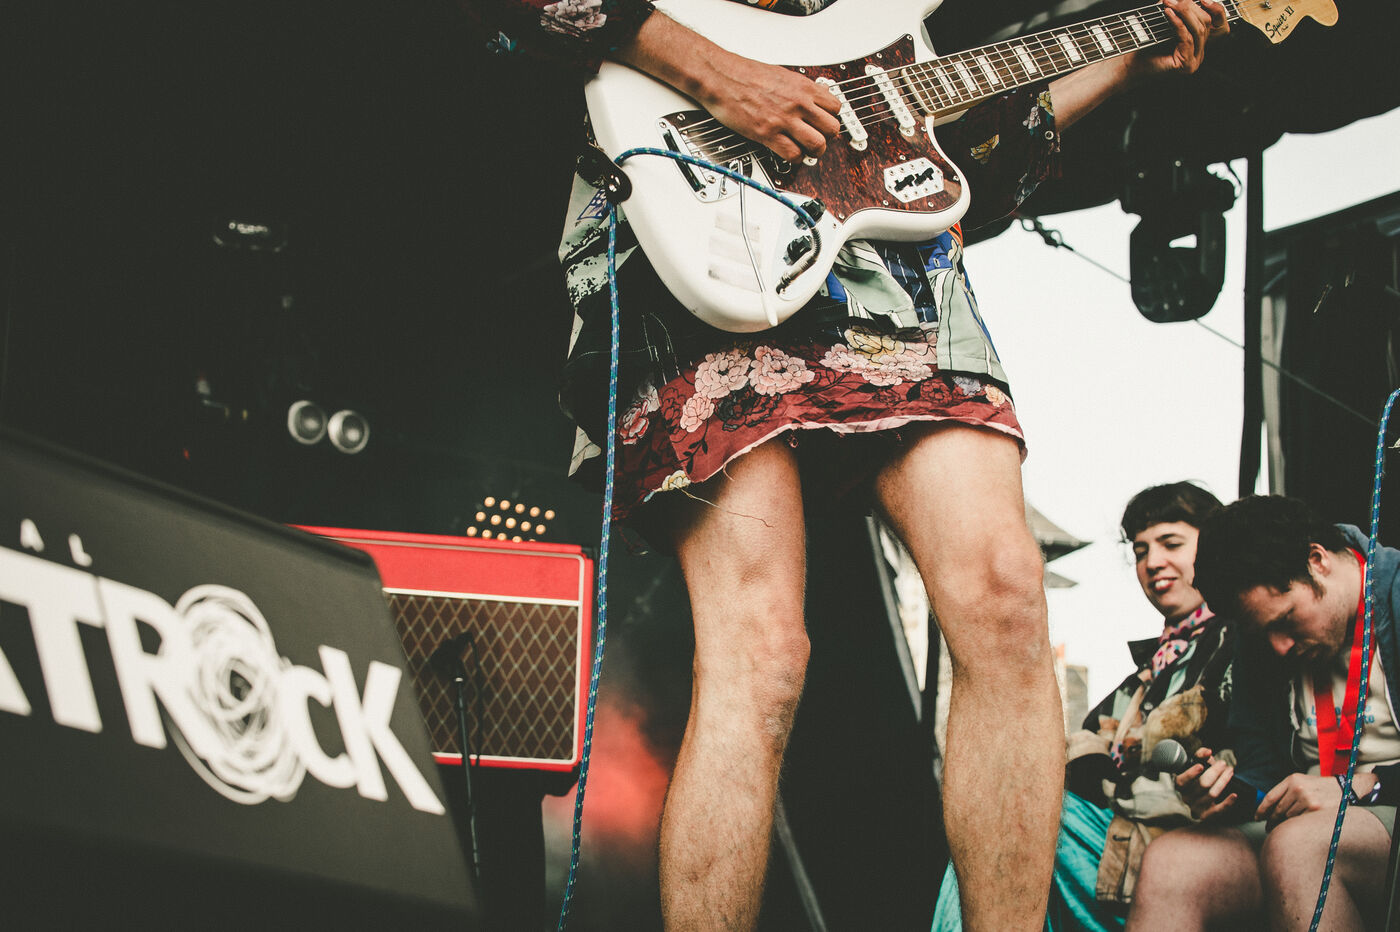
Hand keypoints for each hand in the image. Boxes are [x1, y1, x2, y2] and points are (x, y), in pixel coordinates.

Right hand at [614, 12, 840, 162]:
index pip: (835, 107)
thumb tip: (809, 99)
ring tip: (807, 152)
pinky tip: (788, 153)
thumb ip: (798, 89)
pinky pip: (793, 154)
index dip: (831, 118)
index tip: (824, 123)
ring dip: (814, 152)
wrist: (721, 77)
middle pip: (832, 128)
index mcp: (803, 87)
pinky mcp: (768, 133)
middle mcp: (798, 103)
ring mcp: (784, 119)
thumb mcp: (781, 75)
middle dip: (827, 137)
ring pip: (817, 144)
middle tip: (818, 140)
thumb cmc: (744, 74)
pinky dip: (794, 158)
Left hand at [1128, 0, 1228, 79]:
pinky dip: (1177, 23)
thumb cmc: (1145, 47)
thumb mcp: (1165, 24)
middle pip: (1204, 23)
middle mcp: (1199, 54)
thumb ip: (1175, 10)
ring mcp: (1194, 61)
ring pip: (1197, 30)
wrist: (1130, 65)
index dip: (1203, 5)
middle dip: (1189, 7)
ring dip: (1183, 13)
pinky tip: (1168, 13)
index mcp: (1198, 44)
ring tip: (1170, 3)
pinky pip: (1186, 38)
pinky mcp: (1186, 65)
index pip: (1208, 20)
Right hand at [1175, 746, 1239, 821]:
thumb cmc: (1199, 776)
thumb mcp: (1197, 764)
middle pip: (1202, 784)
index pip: (1182, 781)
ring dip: (1223, 781)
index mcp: (1180, 785)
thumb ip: (1200, 755)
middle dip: (1214, 772)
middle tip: (1223, 764)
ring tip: (1230, 771)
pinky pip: (1218, 810)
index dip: (1190, 774)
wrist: (1203, 797)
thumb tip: (1208, 752)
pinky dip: (1227, 803)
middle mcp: (1186, 797)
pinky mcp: (1206, 816)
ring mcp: (1196, 807)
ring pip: (1212, 794)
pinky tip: (1234, 795)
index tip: (1201, 766)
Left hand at [1257, 772, 1380, 826]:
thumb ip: (1286, 792)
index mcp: (1292, 779)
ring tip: (1284, 827)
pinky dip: (1298, 825)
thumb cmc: (1321, 788)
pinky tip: (1298, 826)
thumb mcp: (1302, 782)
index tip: (1257, 817)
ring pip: (1289, 817)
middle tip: (1268, 827)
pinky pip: (1300, 821)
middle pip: (1278, 809)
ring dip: (1285, 824)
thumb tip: (1270, 809)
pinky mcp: (1316, 810)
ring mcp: (1307, 799)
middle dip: (1271, 820)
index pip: (1270, 797)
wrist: (1346, 788)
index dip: (1262, 809)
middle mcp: (1297, 788)